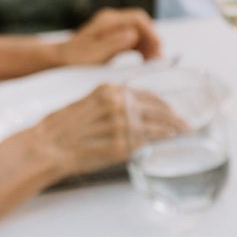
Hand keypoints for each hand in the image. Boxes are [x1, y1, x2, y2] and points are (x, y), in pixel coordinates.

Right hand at [36, 84, 185, 177]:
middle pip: (158, 109)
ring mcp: (120, 124)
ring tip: (185, 132)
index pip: (148, 96)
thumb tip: (137, 110)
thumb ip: (115, 103)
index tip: (175, 111)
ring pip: (157, 125)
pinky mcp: (120, 144)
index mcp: (109, 90)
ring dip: (174, 129)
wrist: (48, 145)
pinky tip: (170, 140)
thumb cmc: (66, 127)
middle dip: (176, 117)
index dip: (166, 105)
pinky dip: (161, 139)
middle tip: (188, 124)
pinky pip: (147, 141)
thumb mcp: (91, 103)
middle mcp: (117, 104)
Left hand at [56, 8, 161, 66]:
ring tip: (153, 62)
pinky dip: (142, 50)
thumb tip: (133, 34)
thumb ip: (115, 43)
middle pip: (142, 25)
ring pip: (140, 34)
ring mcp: (114, 29)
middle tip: (158, 59)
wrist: (61, 58)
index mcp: (109, 21)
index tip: (158, 48)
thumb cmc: (76, 58)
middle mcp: (113, 21)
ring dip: (149, 47)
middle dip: (152, 41)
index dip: (151, 33)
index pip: (138, 19)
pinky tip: (145, 61)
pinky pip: (134, 41)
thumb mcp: (96, 53)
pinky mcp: (115, 38)